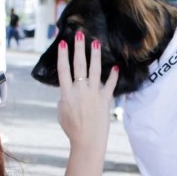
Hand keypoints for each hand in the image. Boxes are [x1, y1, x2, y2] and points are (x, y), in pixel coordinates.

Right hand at [57, 32, 117, 149]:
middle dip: (79, 48)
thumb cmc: (73, 129)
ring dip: (95, 55)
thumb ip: (65, 98)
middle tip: (79, 34)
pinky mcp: (105, 99)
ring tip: (96, 42)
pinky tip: (115, 67)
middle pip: (79, 65)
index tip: (63, 43)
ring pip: (95, 70)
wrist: (88, 141)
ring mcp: (94, 93)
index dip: (63, 56)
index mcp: (67, 93)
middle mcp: (80, 90)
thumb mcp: (62, 112)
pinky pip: (110, 85)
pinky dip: (113, 76)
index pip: (63, 70)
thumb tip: (69, 90)